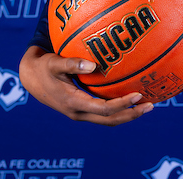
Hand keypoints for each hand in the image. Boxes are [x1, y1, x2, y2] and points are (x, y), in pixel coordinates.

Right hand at [19, 45, 154, 124]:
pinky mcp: (82, 109)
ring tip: (147, 105)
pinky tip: (130, 99)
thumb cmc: (44, 66)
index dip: (121, 104)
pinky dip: (118, 110)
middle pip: (109, 120)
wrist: (31, 78)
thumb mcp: (53, 62)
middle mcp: (78, 112)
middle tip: (151, 105)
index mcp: (72, 102)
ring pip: (107, 120)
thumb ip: (71, 63)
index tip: (138, 95)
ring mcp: (80, 113)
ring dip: (127, 115)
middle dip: (131, 114)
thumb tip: (93, 64)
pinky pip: (103, 114)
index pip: (102, 109)